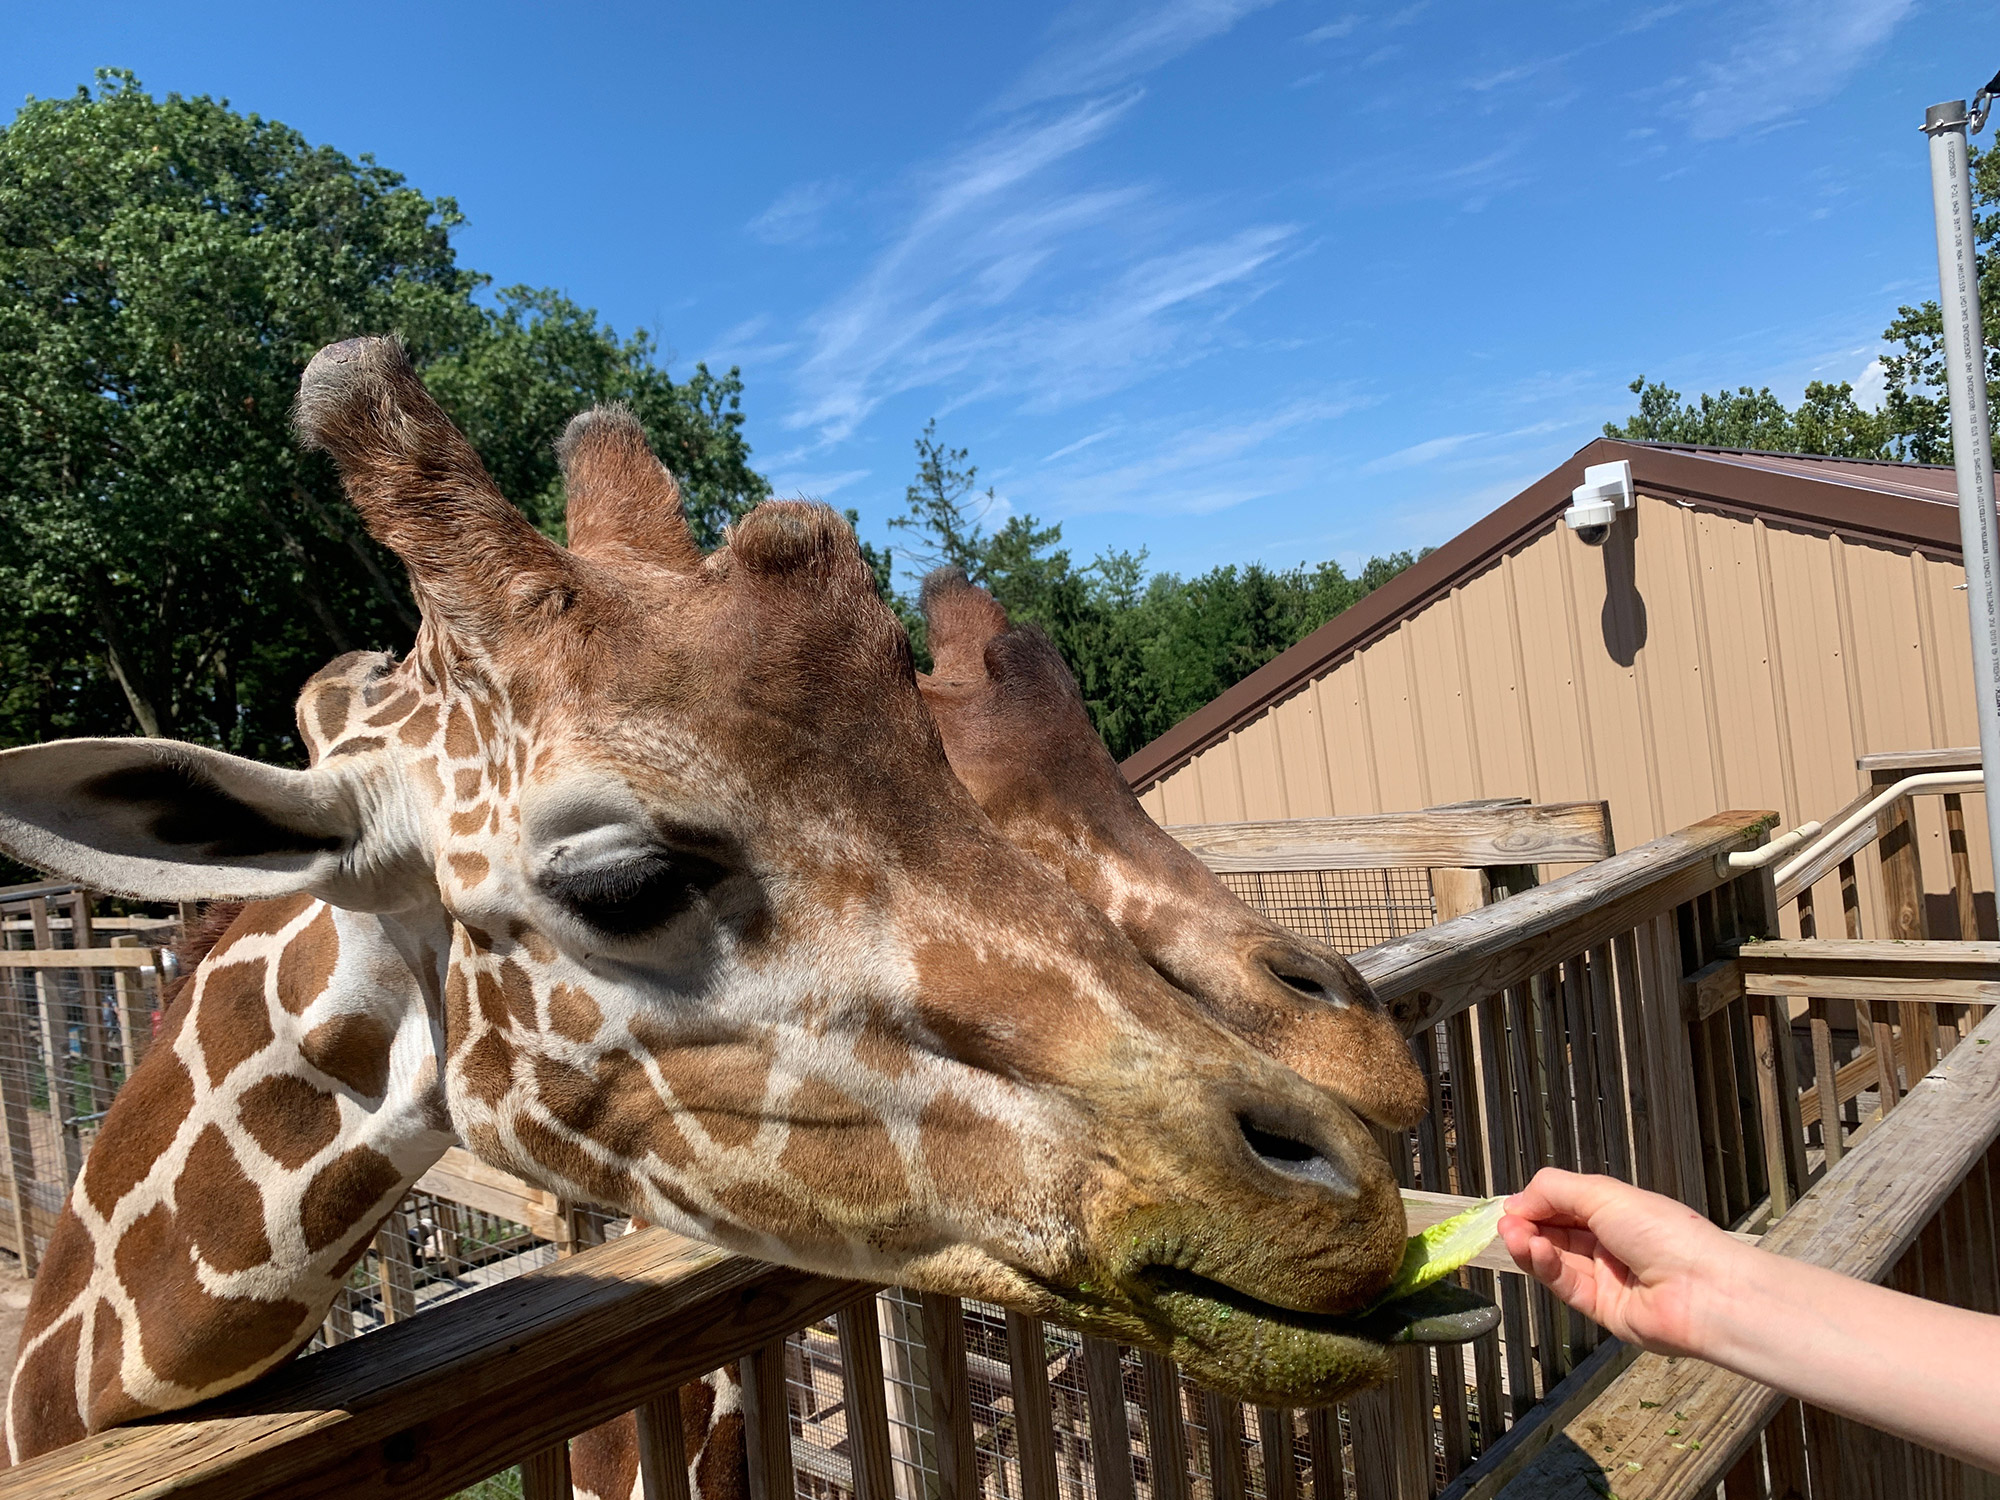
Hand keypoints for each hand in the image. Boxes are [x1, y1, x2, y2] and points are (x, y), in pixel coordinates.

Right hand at [1499, 1168, 1740, 1357]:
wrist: (1704, 1291)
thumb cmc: (1664, 1233)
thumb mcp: (1605, 1195)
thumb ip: (1555, 1191)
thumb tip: (1516, 1202)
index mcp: (1618, 1211)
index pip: (1565, 1204)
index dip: (1537, 1203)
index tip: (1512, 1205)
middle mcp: (1611, 1242)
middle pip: (1556, 1232)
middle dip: (1529, 1225)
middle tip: (1507, 1223)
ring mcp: (1606, 1276)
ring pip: (1556, 1259)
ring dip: (1531, 1245)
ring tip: (1512, 1236)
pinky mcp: (1602, 1308)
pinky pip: (1566, 1284)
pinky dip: (1545, 1267)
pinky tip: (1533, 1251)